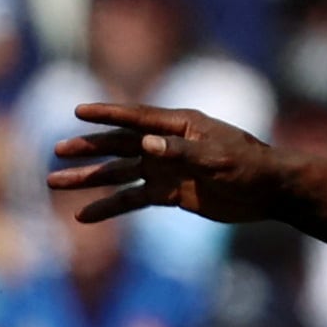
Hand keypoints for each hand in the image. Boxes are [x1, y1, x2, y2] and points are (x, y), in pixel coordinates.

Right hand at [49, 103, 285, 224]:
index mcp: (182, 126)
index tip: (78, 111)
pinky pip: (133, 199)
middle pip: (121, 145)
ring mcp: (168, 169)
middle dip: (90, 148)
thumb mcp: (216, 158)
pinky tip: (84, 216)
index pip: (137, 118)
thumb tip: (144, 144)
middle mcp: (169, 144)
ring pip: (120, 173)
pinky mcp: (171, 193)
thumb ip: (180, 152)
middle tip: (57, 150)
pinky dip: (110, 206)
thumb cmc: (250, 166)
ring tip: (55, 182)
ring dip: (90, 179)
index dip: (108, 114)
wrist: (270, 192)